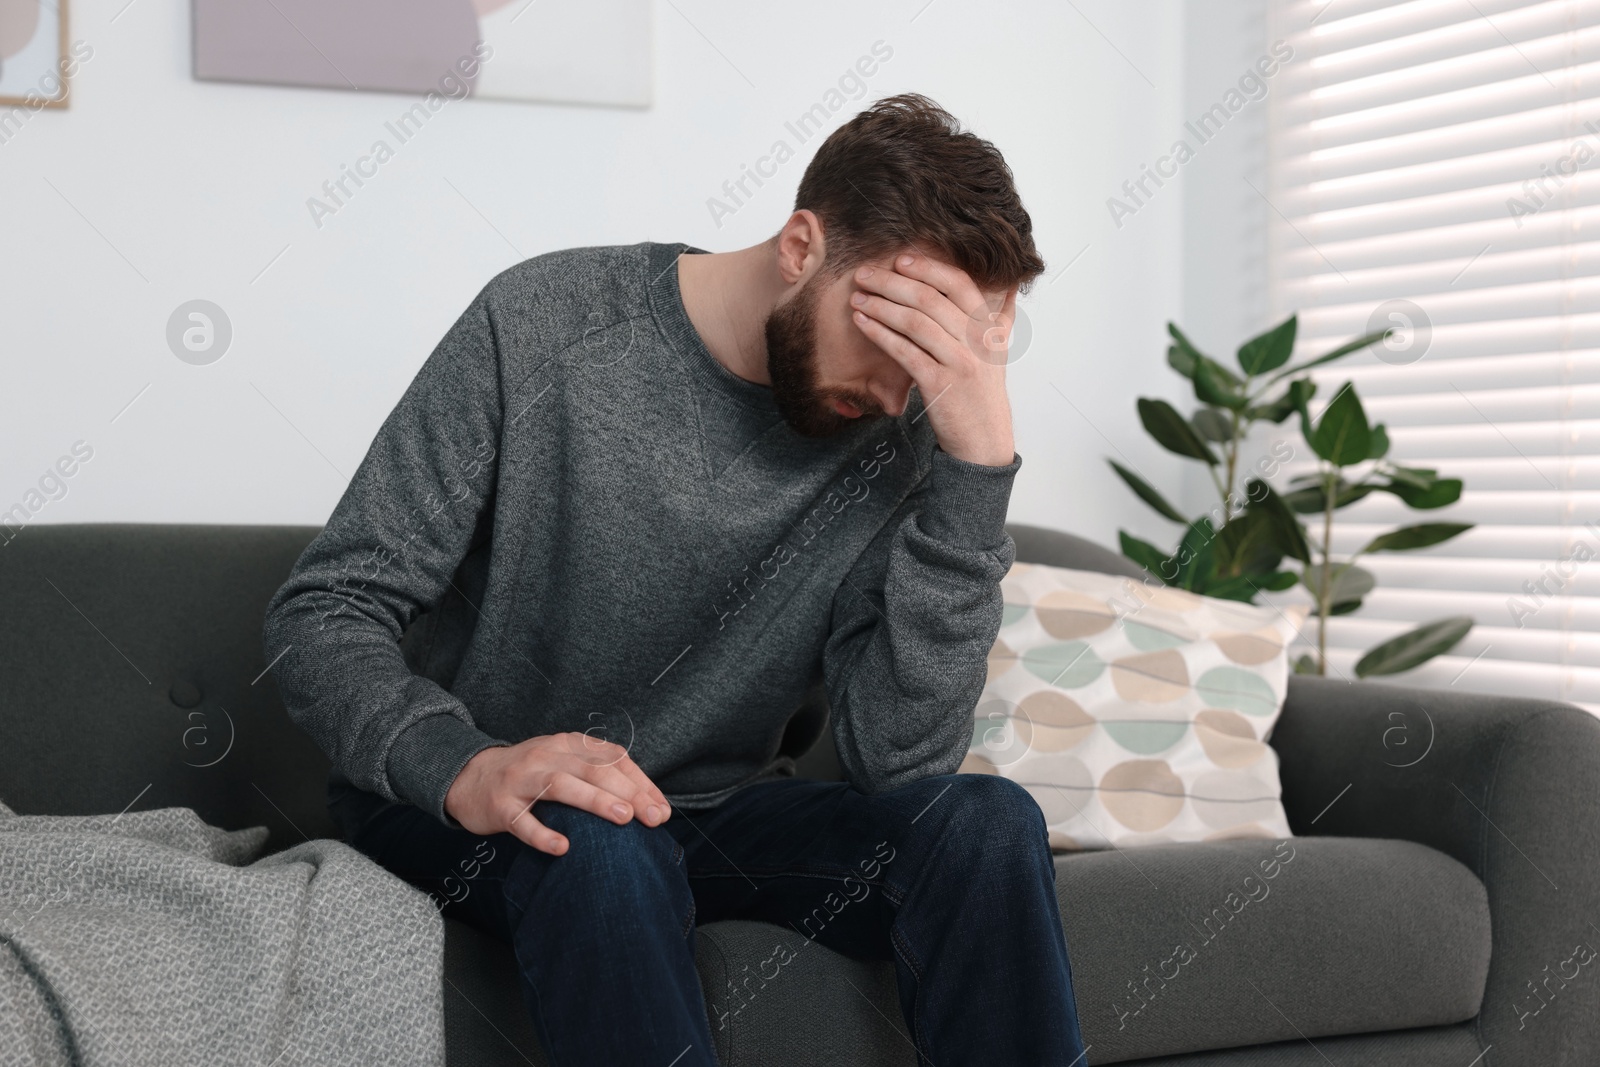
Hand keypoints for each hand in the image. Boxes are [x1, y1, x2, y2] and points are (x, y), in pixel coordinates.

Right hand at [445, 732, 670, 855]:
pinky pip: (522, 821)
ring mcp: (522, 780)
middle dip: (628, 792)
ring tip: (622, 817)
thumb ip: (600, 775)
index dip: (640, 783)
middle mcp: (547, 757)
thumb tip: (647, 804)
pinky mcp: (501, 806)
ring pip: (561, 786)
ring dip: (594, 800)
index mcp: (568, 745)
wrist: (470, 777)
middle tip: (652, 817)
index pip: (612, 759)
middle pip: (592, 770)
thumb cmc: (530, 774)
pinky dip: (542, 834)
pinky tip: (562, 847)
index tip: (661, 810)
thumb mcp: (564, 763)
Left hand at [849, 253, 1017, 466]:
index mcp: (989, 328)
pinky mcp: (938, 384)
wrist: (983, 440)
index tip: (900, 259)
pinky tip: (863, 323)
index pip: (959, 284)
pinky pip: (905, 352)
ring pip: (915, 322)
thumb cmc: (983, 394)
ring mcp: (958, 362)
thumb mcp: (998, 353)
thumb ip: (1001, 317)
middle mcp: (976, 341)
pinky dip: (881, 334)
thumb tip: (1010, 283)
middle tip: (865, 273)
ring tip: (857, 298)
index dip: (928, 267)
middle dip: (892, 282)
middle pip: (930, 298)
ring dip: (881, 306)